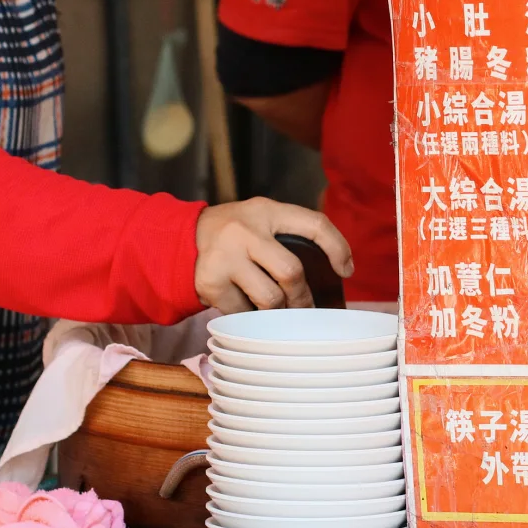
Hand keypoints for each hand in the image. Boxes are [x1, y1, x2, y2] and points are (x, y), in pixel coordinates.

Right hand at [194, 199, 354, 313]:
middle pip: (291, 272)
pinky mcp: (210, 282)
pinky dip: (249, 316)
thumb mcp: (261, 220)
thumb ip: (289, 236)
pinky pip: (244, 312)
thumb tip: (331, 276)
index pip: (314, 224)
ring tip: (276, 311)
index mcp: (267, 211)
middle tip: (305, 308)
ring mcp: (225, 257)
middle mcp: (245, 231)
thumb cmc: (236, 235)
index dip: (337, 248)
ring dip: (278, 311)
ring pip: (270, 298)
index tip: (346, 271)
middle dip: (302, 297)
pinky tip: (244, 306)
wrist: (181, 239)